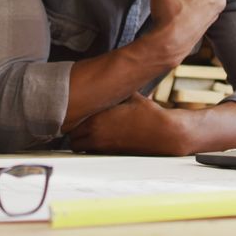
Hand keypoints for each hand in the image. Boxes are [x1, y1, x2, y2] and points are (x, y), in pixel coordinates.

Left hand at [69, 93, 189, 155]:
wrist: (164, 131)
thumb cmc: (148, 114)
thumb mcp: (129, 95)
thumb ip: (115, 90)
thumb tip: (109, 81)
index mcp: (97, 119)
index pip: (71, 123)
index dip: (73, 119)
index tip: (78, 114)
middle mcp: (97, 135)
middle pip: (72, 138)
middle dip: (75, 132)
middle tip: (82, 124)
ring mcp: (104, 147)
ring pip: (81, 148)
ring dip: (83, 141)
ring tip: (90, 133)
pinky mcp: (112, 155)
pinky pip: (93, 153)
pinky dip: (94, 148)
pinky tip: (103, 139)